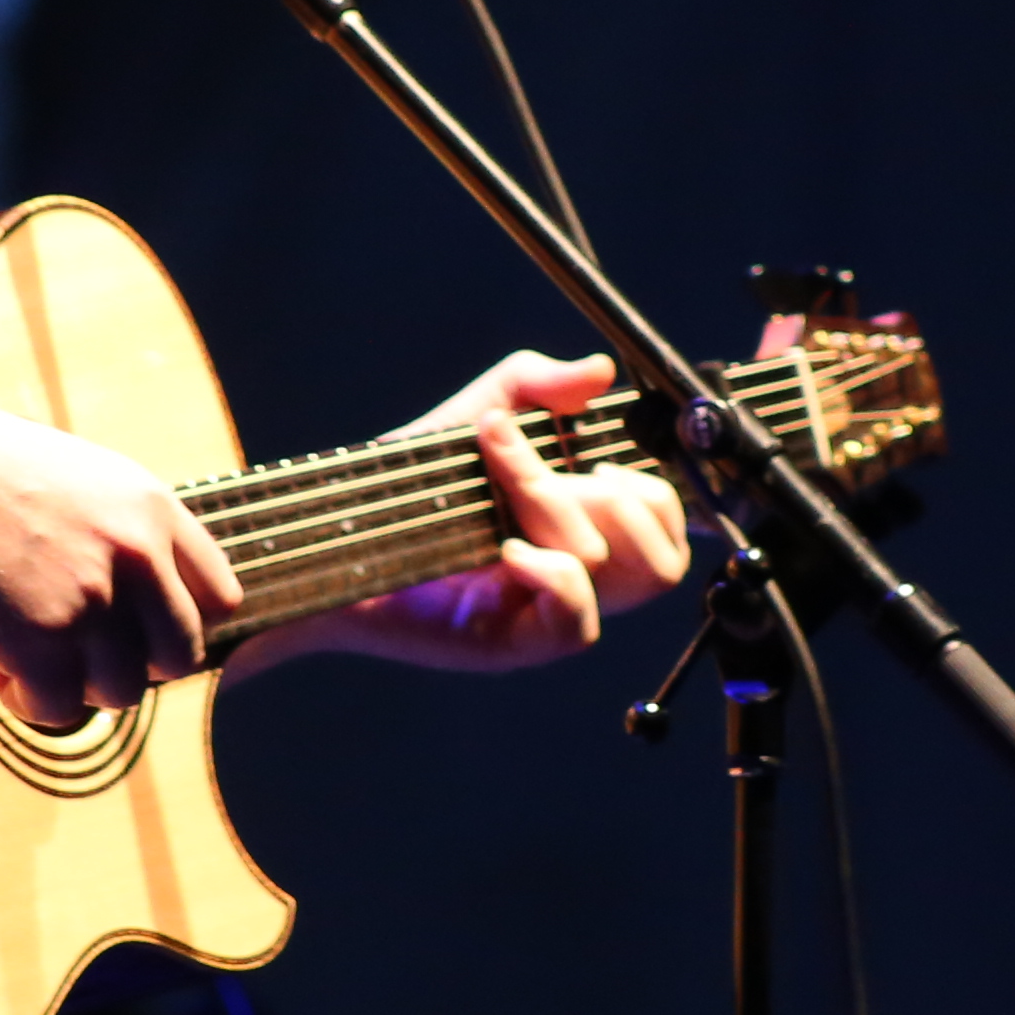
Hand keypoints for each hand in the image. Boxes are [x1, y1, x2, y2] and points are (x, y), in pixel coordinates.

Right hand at [0, 395, 240, 731]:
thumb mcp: (84, 483)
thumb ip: (131, 540)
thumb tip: (150, 622)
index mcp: (154, 510)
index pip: (220, 601)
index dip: (176, 627)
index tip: (132, 631)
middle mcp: (137, 553)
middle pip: (179, 658)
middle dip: (129, 666)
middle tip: (74, 647)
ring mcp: (91, 598)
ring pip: (121, 692)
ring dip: (71, 683)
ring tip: (20, 642)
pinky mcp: (41, 639)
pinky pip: (59, 709)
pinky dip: (25, 697)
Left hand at [240, 350, 694, 679]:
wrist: (343, 534)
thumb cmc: (413, 484)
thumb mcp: (479, 413)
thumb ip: (538, 384)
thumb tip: (600, 371)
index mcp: (587, 529)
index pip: (670, 525)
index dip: (652, 488)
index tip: (594, 454)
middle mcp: (581, 576)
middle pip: (663, 554)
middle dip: (609, 493)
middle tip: (537, 471)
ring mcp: (551, 613)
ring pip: (614, 570)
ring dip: (561, 509)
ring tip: (510, 492)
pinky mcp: (517, 642)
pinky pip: (578, 621)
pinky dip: (551, 572)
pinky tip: (505, 550)